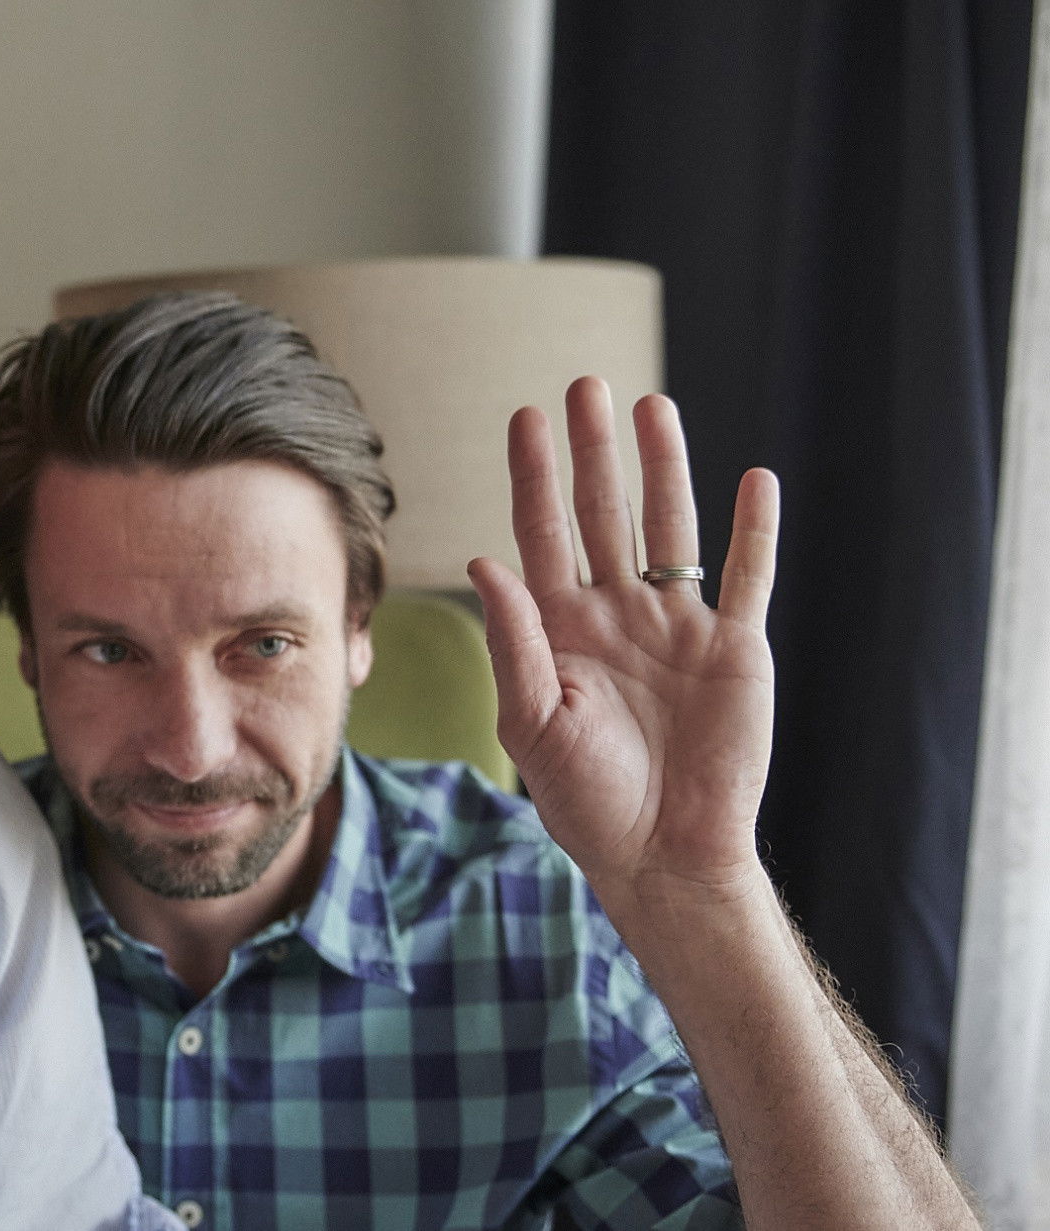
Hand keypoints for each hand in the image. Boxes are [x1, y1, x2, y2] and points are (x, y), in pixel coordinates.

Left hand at [467, 378, 779, 901]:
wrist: (663, 855)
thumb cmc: (587, 799)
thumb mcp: (533, 719)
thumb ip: (515, 637)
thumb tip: (484, 560)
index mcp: (560, 628)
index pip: (542, 531)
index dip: (534, 474)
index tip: (525, 417)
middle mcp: (616, 615)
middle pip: (603, 513)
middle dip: (594, 451)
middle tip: (586, 384)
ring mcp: (677, 628)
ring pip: (670, 529)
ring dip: (665, 469)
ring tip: (655, 407)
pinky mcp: (735, 649)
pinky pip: (747, 577)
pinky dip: (753, 530)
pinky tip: (755, 480)